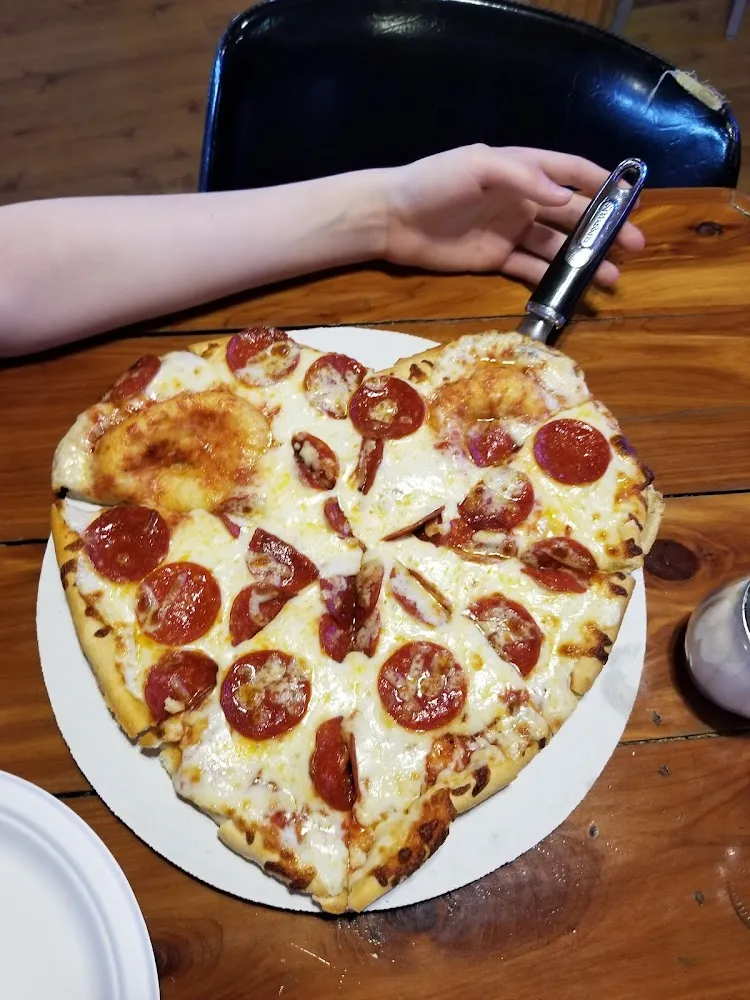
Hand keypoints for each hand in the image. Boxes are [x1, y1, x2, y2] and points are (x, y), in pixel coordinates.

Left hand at [380, 144, 644, 285]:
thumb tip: (565, 196)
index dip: (604, 184)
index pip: (572, 172)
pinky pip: (531, 269)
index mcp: (522, 169)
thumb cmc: (433, 183)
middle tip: (634, 247)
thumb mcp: (477, 167)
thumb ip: (523, 177)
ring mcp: (510, 232)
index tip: (634, 199)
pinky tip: (574, 291)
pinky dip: (553, 279)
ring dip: (585, 261)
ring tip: (612, 277)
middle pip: (573, 215)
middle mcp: (522, 199)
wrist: (391, 218)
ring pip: (557, 247)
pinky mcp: (496, 259)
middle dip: (605, 230)